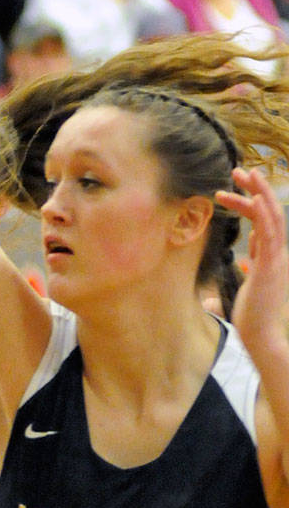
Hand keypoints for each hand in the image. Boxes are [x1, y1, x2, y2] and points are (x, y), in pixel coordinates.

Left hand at [224, 167, 288, 357]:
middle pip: (269, 212)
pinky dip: (263, 214)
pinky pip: (270, 234)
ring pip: (272, 216)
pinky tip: (255, 198)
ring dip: (260, 192)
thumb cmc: (251, 319)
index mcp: (271, 258)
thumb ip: (243, 277)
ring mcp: (277, 259)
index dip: (249, 204)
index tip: (230, 190)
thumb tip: (232, 273)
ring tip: (245, 173)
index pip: (261, 223)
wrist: (261, 337)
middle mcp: (277, 254)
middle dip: (255, 189)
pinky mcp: (272, 266)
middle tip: (238, 170)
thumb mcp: (245, 292)